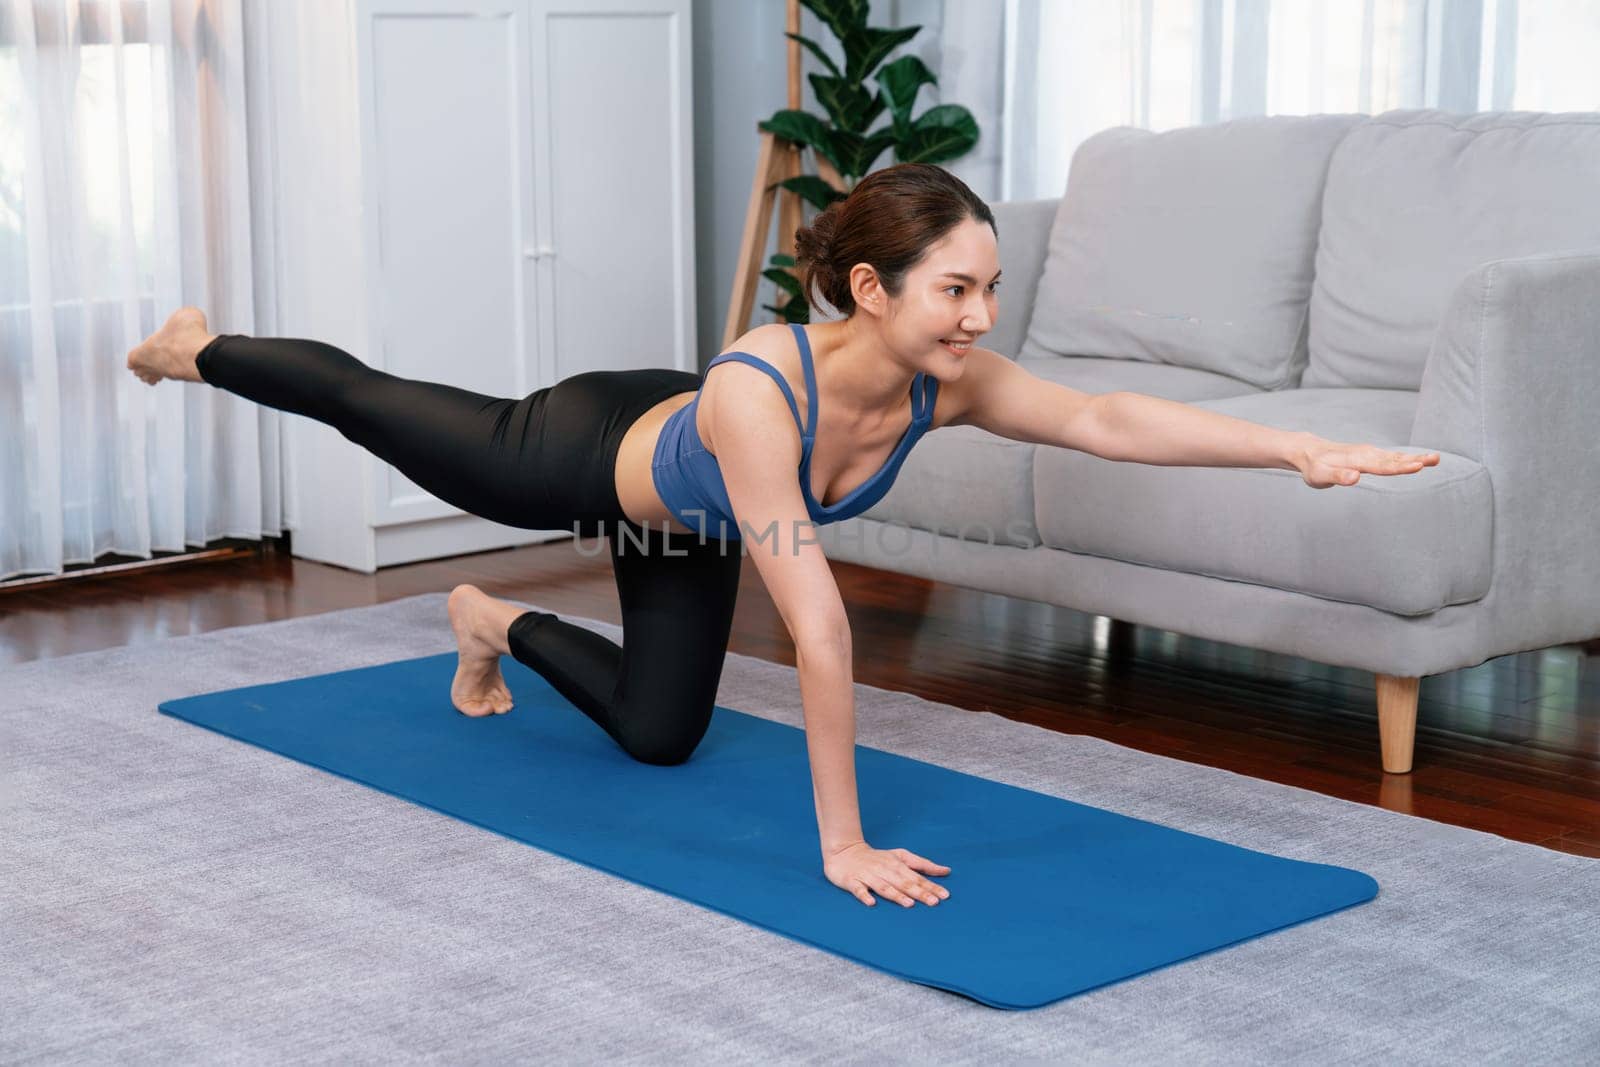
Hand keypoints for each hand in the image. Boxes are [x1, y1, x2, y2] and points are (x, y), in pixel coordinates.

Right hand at [823, 841, 950, 907]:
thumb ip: (922, 864)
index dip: (931, 886)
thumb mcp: (900, 856)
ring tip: (909, 904)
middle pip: (904, 883)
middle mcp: (884, 870)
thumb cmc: (877, 857)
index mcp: (897, 865)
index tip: (944, 895)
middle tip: (933, 902)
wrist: (844, 852)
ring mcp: (868, 876)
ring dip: (896, 895)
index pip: (917, 877)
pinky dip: (865, 896)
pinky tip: (871, 903)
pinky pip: (858, 890)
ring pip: (884, 887)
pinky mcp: (852, 882)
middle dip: (919, 893)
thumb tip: (946, 871)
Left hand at [1293, 436, 1439, 488]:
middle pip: (1393, 459)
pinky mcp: (1369, 455)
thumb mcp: (1320, 476)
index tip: (1418, 466)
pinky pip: (1391, 456)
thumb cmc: (1313, 467)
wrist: (1308, 451)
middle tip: (1436, 459)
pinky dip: (1405, 458)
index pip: (1382, 466)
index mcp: (1356, 461)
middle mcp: (1365, 454)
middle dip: (1415, 460)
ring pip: (1395, 456)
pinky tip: (1418, 460)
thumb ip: (1337, 476)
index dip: (1400, 467)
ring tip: (1435, 458)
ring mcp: (1368, 453)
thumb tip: (1355, 477)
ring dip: (1415, 457)